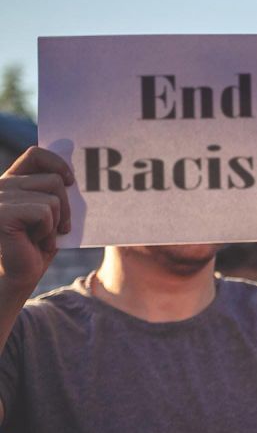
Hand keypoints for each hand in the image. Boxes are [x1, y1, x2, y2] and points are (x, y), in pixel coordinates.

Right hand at [0, 147, 73, 291]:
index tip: (71, 181)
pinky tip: (31, 241)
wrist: (14, 279)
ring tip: (39, 236)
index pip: (36, 154)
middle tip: (55, 229)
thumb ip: (56, 191)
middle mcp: (0, 185)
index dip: (58, 163)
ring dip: (55, 222)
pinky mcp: (2, 212)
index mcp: (10, 182)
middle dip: (65, 207)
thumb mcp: (49, 214)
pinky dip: (47, 229)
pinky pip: (45, 211)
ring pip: (53, 197)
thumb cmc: (33, 247)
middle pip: (54, 179)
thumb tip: (74, 173)